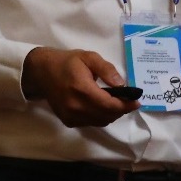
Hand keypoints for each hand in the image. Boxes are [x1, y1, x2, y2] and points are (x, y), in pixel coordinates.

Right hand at [21, 47, 140, 126]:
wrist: (42, 72)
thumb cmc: (67, 62)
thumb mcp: (89, 57)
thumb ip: (106, 70)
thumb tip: (121, 85)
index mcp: (82, 89)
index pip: (110, 105)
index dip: (126, 105)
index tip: (137, 101)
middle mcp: (76, 107)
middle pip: (107, 116)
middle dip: (122, 110)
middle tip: (129, 100)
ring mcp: (71, 116)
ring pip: (100, 122)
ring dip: (112, 114)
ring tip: (117, 102)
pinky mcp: (68, 121)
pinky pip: (91, 123)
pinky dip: (100, 117)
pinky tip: (102, 106)